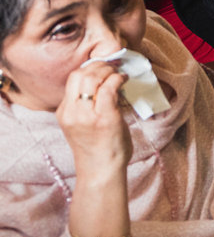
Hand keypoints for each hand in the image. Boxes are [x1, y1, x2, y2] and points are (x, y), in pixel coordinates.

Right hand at [58, 60, 130, 174]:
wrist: (101, 171)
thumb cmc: (97, 148)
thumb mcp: (81, 124)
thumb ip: (85, 105)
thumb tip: (104, 81)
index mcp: (64, 112)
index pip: (72, 79)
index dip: (89, 67)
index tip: (103, 67)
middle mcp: (72, 113)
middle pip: (80, 75)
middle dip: (99, 65)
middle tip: (112, 67)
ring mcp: (87, 115)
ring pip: (93, 78)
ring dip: (109, 71)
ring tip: (118, 74)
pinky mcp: (105, 118)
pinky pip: (109, 88)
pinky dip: (118, 79)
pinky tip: (124, 80)